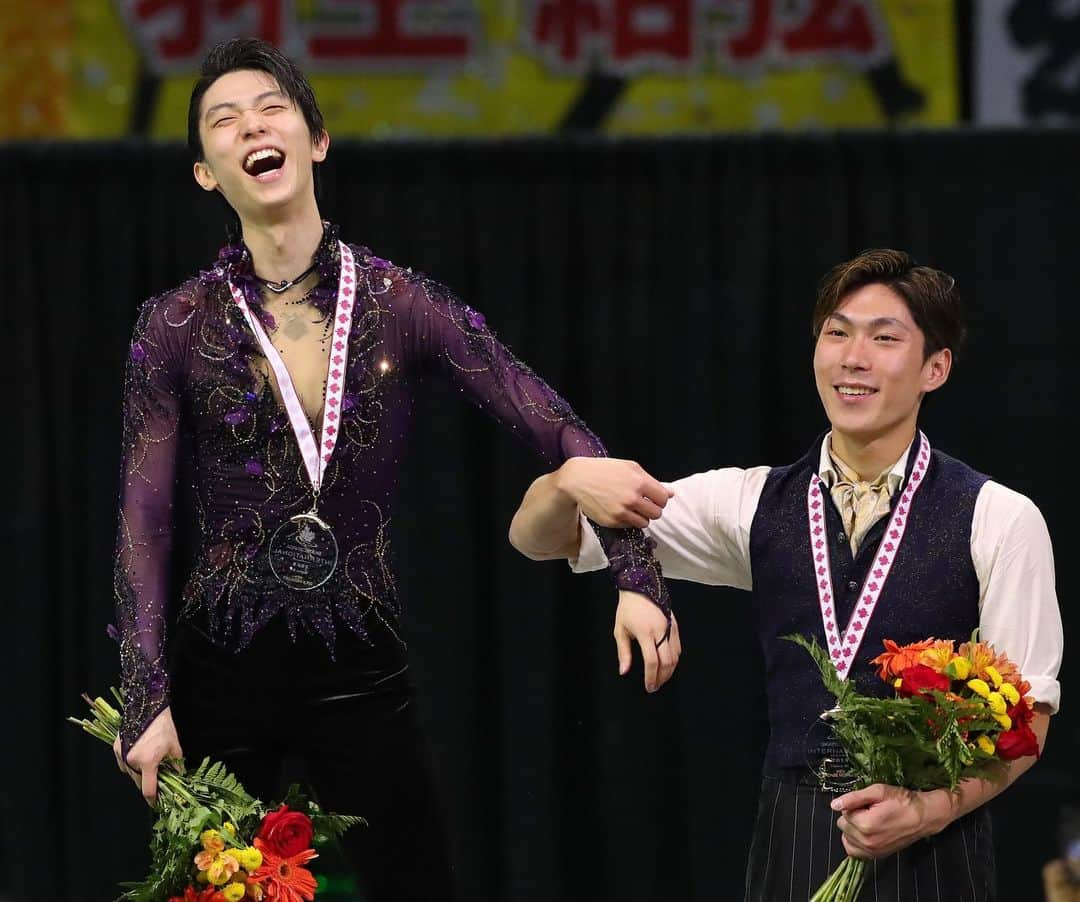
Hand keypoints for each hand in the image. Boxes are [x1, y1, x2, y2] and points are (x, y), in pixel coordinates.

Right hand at [112, 706, 182, 804]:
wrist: (148, 708)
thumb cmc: (164, 726)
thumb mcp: (175, 747)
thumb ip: (176, 765)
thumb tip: (179, 776)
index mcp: (147, 762)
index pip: (148, 789)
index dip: (153, 799)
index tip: (156, 803)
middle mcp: (132, 761)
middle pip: (138, 782)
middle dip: (146, 783)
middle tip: (156, 779)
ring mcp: (122, 755)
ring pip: (129, 773)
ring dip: (138, 773)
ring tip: (148, 763)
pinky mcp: (116, 748)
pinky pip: (122, 763)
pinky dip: (129, 764)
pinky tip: (138, 756)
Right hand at [558, 458, 672, 528]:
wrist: (578, 479)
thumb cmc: (605, 470)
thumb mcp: (630, 467)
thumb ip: (652, 481)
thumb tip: (671, 493)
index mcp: (640, 482)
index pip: (664, 499)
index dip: (660, 499)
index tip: (653, 498)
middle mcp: (632, 498)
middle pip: (657, 514)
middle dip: (652, 509)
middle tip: (642, 504)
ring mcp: (622, 512)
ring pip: (644, 523)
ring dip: (641, 517)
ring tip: (631, 508)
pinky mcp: (612, 521)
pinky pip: (629, 526)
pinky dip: (627, 521)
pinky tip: (618, 510)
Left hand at [613, 590, 680, 691]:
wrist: (640, 587)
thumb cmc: (627, 609)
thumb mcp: (620, 630)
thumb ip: (623, 652)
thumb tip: (624, 671)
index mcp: (645, 633)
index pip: (651, 661)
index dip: (651, 677)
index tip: (649, 686)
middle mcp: (660, 631)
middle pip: (667, 661)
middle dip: (662, 677)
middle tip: (656, 686)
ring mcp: (670, 627)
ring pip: (676, 656)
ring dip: (670, 670)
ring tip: (661, 678)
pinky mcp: (675, 625)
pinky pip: (679, 647)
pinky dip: (675, 659)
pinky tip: (668, 664)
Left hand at [831, 784, 949, 859]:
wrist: (923, 817)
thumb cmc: (903, 801)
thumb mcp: (878, 791)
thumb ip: (853, 798)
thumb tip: (834, 805)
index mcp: (866, 825)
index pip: (843, 814)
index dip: (853, 806)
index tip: (867, 804)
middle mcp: (867, 842)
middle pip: (843, 826)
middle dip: (852, 817)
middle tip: (870, 811)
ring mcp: (872, 851)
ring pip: (846, 838)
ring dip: (853, 829)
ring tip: (869, 821)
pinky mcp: (877, 855)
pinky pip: (854, 851)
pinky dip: (855, 842)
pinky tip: (865, 833)